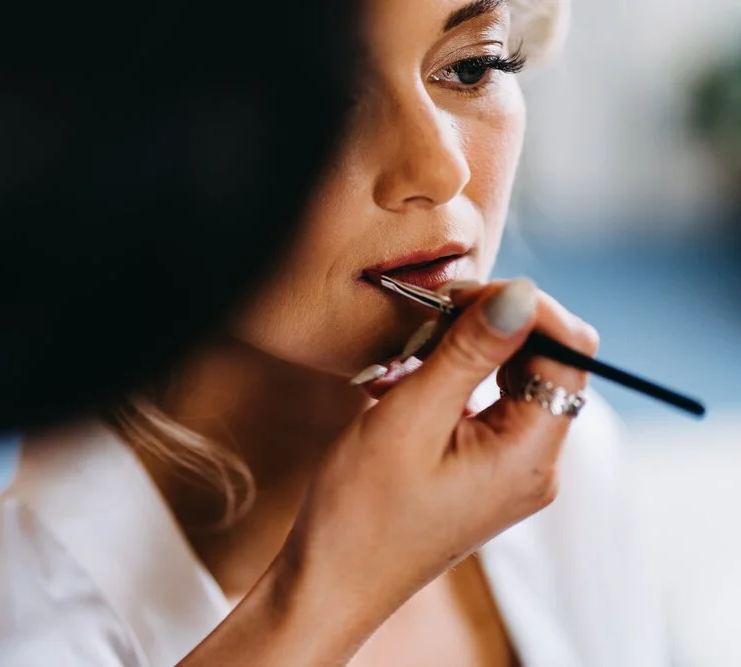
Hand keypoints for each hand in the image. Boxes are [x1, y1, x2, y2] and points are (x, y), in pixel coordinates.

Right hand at [182, 279, 598, 665]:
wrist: (333, 583)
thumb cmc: (362, 512)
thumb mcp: (411, 417)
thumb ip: (469, 352)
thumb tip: (521, 294)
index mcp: (531, 454)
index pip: (568, 350)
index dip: (521, 308)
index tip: (459, 297)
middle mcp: (535, 463)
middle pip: (541, 361)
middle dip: (485, 328)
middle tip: (423, 321)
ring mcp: (511, 469)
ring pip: (510, 378)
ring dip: (460, 354)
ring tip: (403, 362)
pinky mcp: (484, 470)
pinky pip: (485, 405)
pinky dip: (449, 382)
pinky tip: (403, 384)